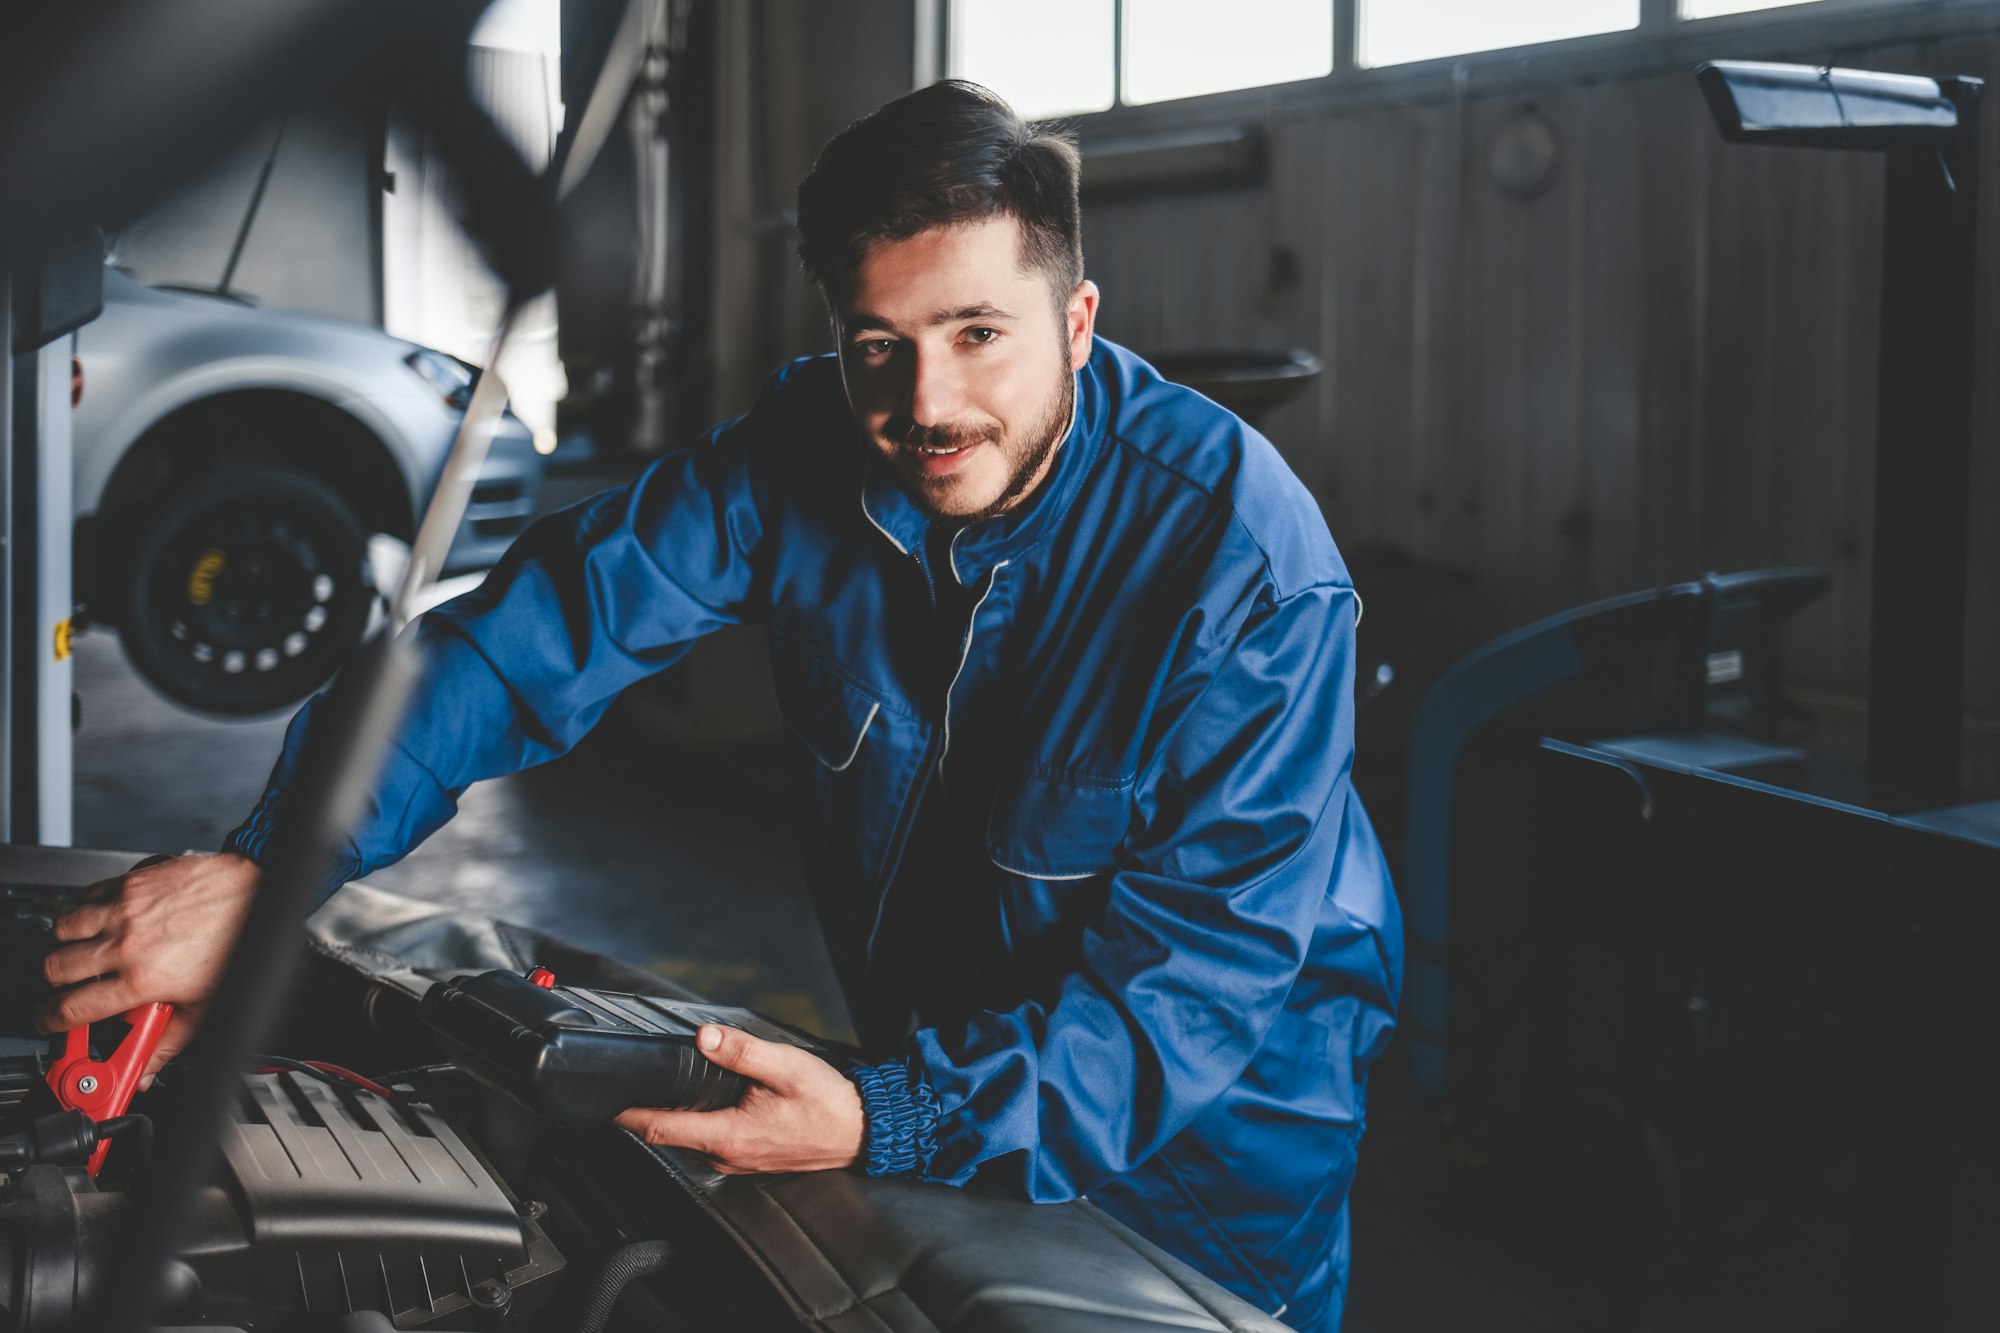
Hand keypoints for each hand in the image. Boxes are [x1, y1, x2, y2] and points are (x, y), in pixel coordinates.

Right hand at [38, 852, 260, 1081]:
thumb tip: (147, 1070)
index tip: (51, 1021)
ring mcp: (124, 910)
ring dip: (69, 943)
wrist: (255, 893)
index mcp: (142, 980)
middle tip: (74, 986)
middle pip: (55, 968)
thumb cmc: (236, 943)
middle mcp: (126, 944)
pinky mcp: (130, 882)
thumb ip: (168, 1043)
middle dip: (57, 983)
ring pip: (62, 928)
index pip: (72, 1009)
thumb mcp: (206, 1006)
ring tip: (90, 952)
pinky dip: (87, 909)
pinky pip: (86, 895)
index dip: (52, 1022)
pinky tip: (107, 920)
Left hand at [615, 1025, 863, 1174]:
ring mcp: (735, 1161)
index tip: (602, 1101)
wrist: (859, 1131)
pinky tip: (695, 1104)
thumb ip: (742, 1052)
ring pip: (685, 1140)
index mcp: (728, 1135)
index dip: (626, 1115)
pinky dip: (691, 1124)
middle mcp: (725, 1155)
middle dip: (642, 1112)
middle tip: (623, 1085)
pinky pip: (705, 1143)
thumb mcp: (785, 1066)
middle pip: (667, 1136)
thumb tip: (705, 1037)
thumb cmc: (826, 1101)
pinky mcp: (746, 1158)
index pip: (659, 1129)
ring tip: (652, 1091)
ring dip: (667, 1119)